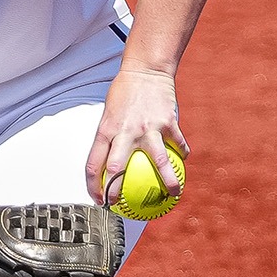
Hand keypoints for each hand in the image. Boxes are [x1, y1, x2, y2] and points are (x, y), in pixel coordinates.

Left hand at [85, 68, 188, 205]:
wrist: (146, 70)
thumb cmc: (124, 93)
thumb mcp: (108, 114)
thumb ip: (110, 138)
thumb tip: (109, 166)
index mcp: (106, 129)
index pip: (94, 164)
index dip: (93, 186)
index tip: (98, 199)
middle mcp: (125, 131)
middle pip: (117, 168)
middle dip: (116, 191)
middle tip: (120, 206)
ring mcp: (148, 127)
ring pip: (158, 162)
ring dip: (167, 181)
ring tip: (173, 194)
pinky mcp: (168, 122)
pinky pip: (177, 144)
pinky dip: (181, 153)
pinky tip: (184, 161)